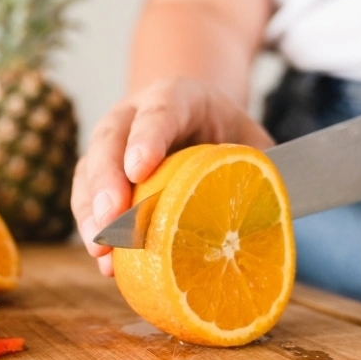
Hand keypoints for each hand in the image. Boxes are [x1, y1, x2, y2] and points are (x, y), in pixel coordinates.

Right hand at [71, 78, 272, 275]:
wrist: (193, 119)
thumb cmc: (225, 134)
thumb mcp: (251, 140)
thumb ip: (262, 169)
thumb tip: (275, 220)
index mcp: (176, 97)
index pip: (159, 111)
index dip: (147, 139)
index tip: (140, 170)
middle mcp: (132, 115)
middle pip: (109, 140)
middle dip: (107, 181)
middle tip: (110, 219)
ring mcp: (110, 143)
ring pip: (88, 169)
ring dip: (90, 211)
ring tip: (100, 249)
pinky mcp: (98, 173)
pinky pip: (85, 196)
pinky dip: (91, 228)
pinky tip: (104, 262)